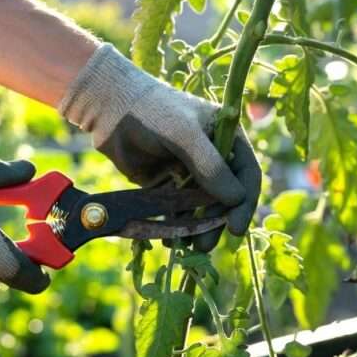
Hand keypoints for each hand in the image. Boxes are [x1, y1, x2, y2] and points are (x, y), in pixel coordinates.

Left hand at [59, 44, 260, 249]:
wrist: (109, 109)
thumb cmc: (153, 112)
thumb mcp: (185, 134)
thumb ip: (210, 166)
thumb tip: (236, 199)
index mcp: (227, 136)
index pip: (246, 173)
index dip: (244, 202)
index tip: (235, 228)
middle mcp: (213, 156)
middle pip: (226, 196)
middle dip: (218, 221)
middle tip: (206, 244)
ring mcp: (189, 171)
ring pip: (203, 207)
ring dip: (199, 228)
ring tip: (191, 247)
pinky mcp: (167, 184)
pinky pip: (178, 210)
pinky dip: (178, 225)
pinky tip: (171, 239)